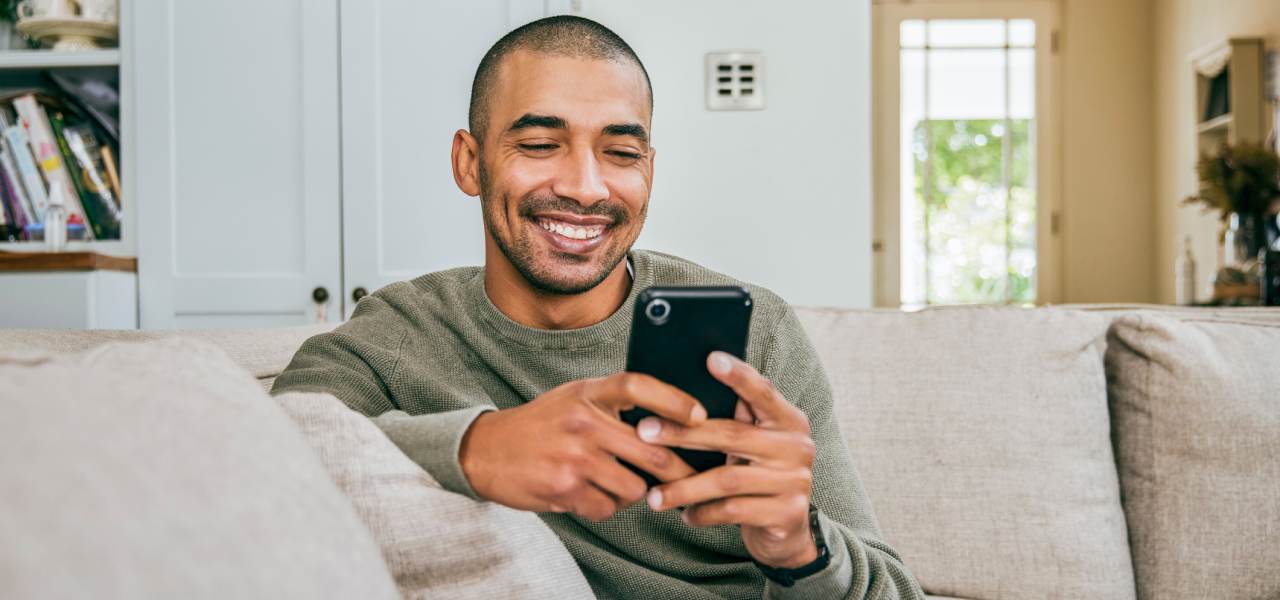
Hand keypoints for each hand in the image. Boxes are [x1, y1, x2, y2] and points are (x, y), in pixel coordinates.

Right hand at [459, 372, 701, 521]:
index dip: (674, 400)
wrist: (487, 450)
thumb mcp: (575, 397)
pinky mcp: (564, 487)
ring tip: (615, 483)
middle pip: (651, 448)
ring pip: (633, 487)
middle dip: (678, 470)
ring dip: (633, 492)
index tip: (700, 416)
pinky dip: (604, 506)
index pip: (638, 386)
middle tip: (692, 478)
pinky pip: (606, 507)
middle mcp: (583, 421)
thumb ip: (613, 402)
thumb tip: (670, 418)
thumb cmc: (542, 424)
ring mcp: (574, 456)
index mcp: (588, 392)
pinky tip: (588, 494)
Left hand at [638, 351, 817, 568]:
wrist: (788, 530)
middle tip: (645, 432)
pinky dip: (704, 513)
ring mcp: (795, 481)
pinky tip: (686, 514)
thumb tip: (680, 394)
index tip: (710, 358)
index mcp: (789, 420)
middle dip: (683, 433)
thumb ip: (736, 420)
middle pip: (733, 435)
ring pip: (728, 479)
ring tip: (654, 495)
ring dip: (685, 487)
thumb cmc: (758, 475)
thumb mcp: (753, 445)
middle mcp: (797, 446)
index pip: (763, 391)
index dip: (738, 375)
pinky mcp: (788, 514)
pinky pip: (734, 511)